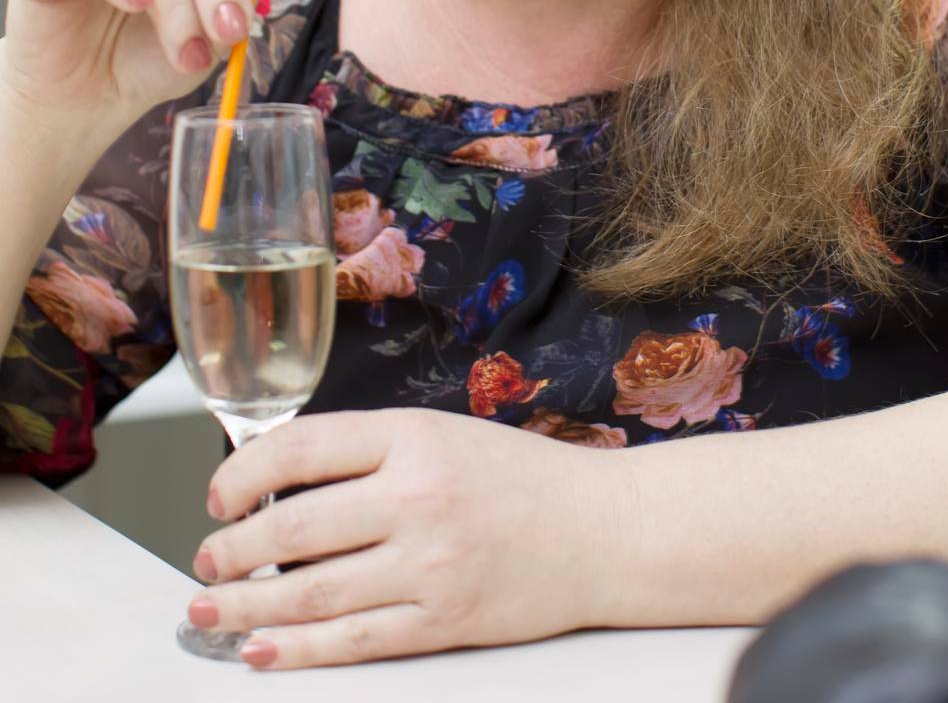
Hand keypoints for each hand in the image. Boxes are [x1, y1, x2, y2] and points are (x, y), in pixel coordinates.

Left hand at [187, 407, 627, 668]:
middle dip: (233, 549)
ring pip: (312, 592)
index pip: (303, 447)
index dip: (244, 474)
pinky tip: (260, 651)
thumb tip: (282, 484)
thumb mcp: (442, 436)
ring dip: (248, 604)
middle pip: (295, 527)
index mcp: (413, 435)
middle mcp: (417, 496)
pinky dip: (297, 650)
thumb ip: (370, 453)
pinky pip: (353, 640)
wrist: (602, 530)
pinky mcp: (443, 619)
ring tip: (210, 608)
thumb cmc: (520, 479)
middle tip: (206, 561)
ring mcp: (430, 563)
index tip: (219, 496)